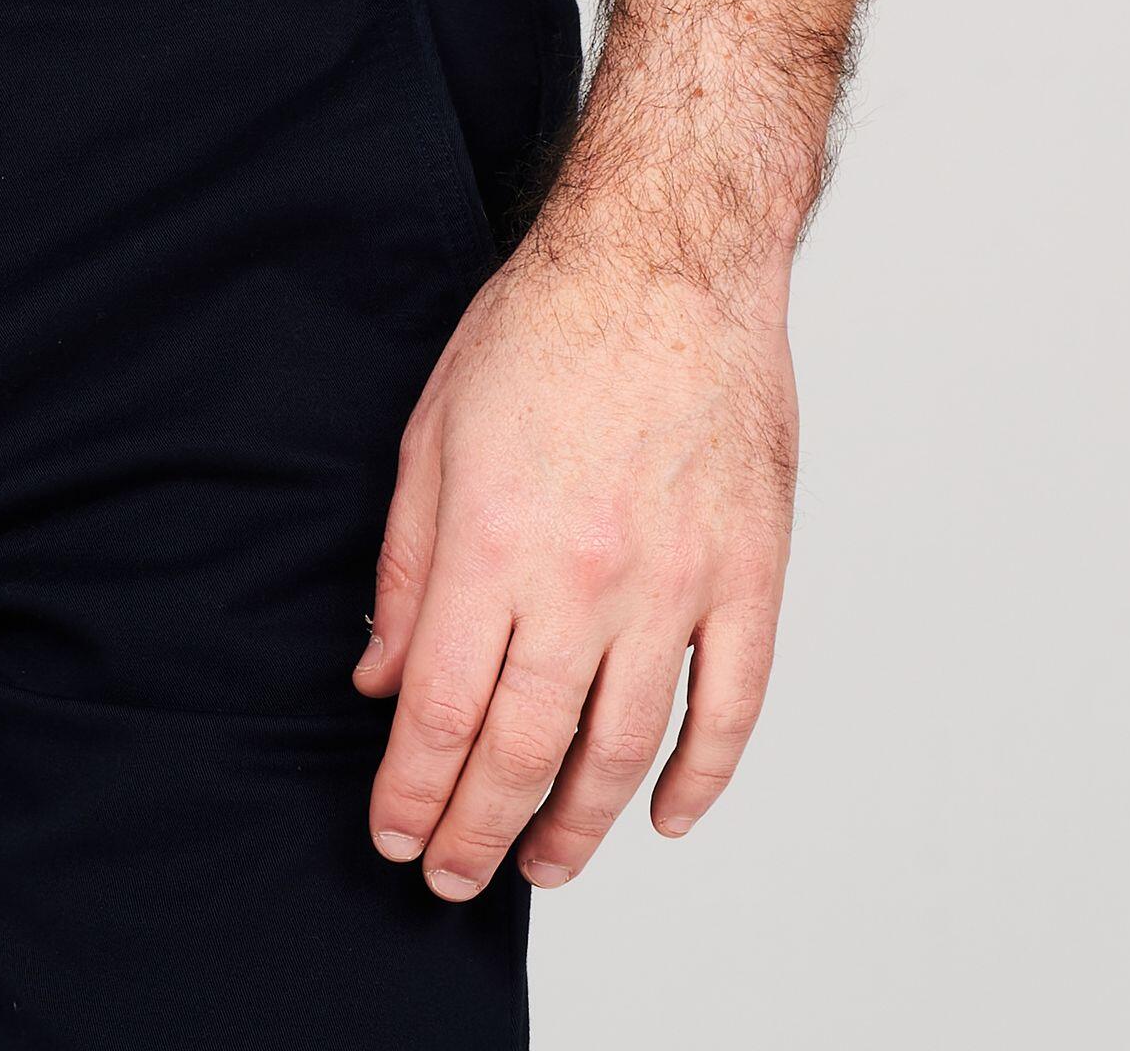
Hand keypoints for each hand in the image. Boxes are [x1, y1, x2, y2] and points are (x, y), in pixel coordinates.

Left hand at [352, 221, 796, 896]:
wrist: (670, 252)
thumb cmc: (547, 325)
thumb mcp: (434, 434)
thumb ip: (408, 570)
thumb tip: (381, 681)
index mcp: (494, 542)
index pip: (442, 713)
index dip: (413, 792)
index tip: (395, 836)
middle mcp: (584, 578)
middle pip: (525, 751)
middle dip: (478, 831)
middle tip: (455, 876)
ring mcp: (676, 581)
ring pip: (623, 747)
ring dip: (577, 825)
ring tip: (544, 865)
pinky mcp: (748, 571)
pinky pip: (730, 705)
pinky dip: (700, 776)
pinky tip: (664, 815)